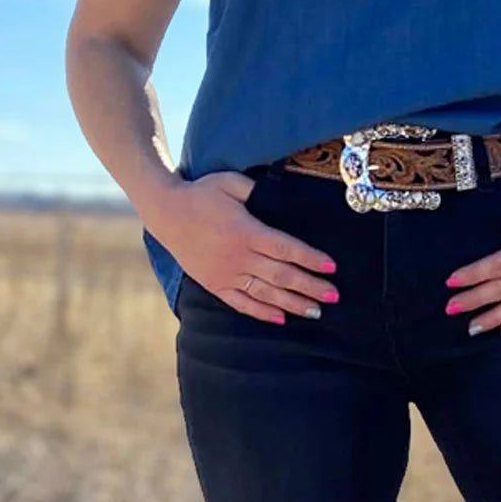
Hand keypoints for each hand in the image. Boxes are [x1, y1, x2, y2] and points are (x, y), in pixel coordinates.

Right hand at [150, 171, 339, 323]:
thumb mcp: (230, 182)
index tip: (331, 266)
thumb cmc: (201, 193)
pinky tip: (280, 319)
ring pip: (266, 293)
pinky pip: (242, 303)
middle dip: (310, 286)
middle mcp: (239, 257)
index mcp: (246, 231)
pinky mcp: (215, 284)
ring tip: (316, 312)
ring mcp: (226, 274)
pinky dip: (262, 312)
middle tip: (333, 295)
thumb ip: (256, 190)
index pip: (286, 249)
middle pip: (281, 275)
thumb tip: (280, 194)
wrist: (167, 212)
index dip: (310, 258)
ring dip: (293, 303)